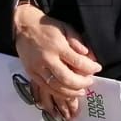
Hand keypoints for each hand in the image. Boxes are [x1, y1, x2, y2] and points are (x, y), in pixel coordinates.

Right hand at [13, 3, 100, 120]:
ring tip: (81, 90)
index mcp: (57, 45)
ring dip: (71, 92)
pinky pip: (46, 88)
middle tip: (90, 81)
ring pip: (56, 87)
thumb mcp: (66, 28)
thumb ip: (78, 42)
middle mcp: (47, 58)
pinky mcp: (32, 73)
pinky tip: (67, 93)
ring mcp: (38, 68)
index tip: (97, 68)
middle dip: (82, 83)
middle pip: (67, 78)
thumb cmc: (46, 27)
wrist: (23, 27)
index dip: (90, 68)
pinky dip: (58, 93)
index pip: (78, 62)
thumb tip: (90, 56)